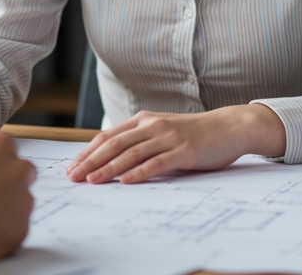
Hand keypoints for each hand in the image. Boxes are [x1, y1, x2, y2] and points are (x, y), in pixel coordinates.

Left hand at [65, 104, 285, 184]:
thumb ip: (140, 141)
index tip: (72, 167)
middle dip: (91, 161)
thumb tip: (112, 158)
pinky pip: (157, 162)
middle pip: (114, 145)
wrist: (228, 127)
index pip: (108, 137)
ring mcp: (168, 137)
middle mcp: (152, 126)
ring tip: (93, 181)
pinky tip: (126, 181)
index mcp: (143, 121)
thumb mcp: (161, 132)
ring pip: (131, 153)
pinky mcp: (183, 151)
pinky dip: (140, 172)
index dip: (88, 152)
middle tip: (74, 177)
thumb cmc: (193, 133)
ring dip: (109, 168)